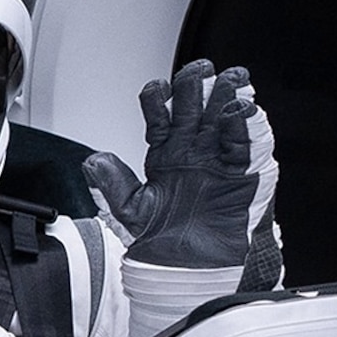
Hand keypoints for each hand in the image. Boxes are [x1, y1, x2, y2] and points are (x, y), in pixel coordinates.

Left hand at [82, 58, 275, 270]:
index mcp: (165, 153)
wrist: (191, 266)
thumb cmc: (163, 240)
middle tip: (198, 70)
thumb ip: (111, 184)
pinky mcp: (242, 172)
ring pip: (223, 118)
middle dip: (197, 86)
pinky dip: (244, 125)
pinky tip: (241, 109)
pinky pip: (244, 144)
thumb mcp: (128, 210)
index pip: (160, 116)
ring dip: (228, 96)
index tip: (156, 90)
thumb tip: (92, 161)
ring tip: (230, 78)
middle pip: (195, 108)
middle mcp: (193, 150)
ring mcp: (218, 158)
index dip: (158, 99)